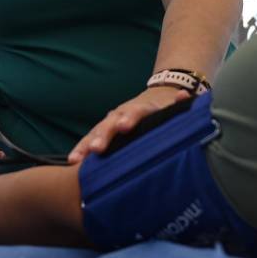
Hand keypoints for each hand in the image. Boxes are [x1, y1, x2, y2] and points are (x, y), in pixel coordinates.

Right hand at [68, 85, 190, 163]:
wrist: (158, 97)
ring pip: (96, 132)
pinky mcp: (104, 132)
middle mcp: (123, 113)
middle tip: (96, 149)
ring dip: (86, 145)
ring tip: (76, 160)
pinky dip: (81, 150)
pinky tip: (72, 162)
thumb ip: (181, 102)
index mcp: (142, 108)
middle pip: (111, 123)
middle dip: (102, 136)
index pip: (136, 112)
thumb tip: (184, 95)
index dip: (130, 118)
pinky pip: (90, 140)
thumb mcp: (177, 104)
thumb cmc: (168, 108)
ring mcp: (111, 122)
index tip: (124, 127)